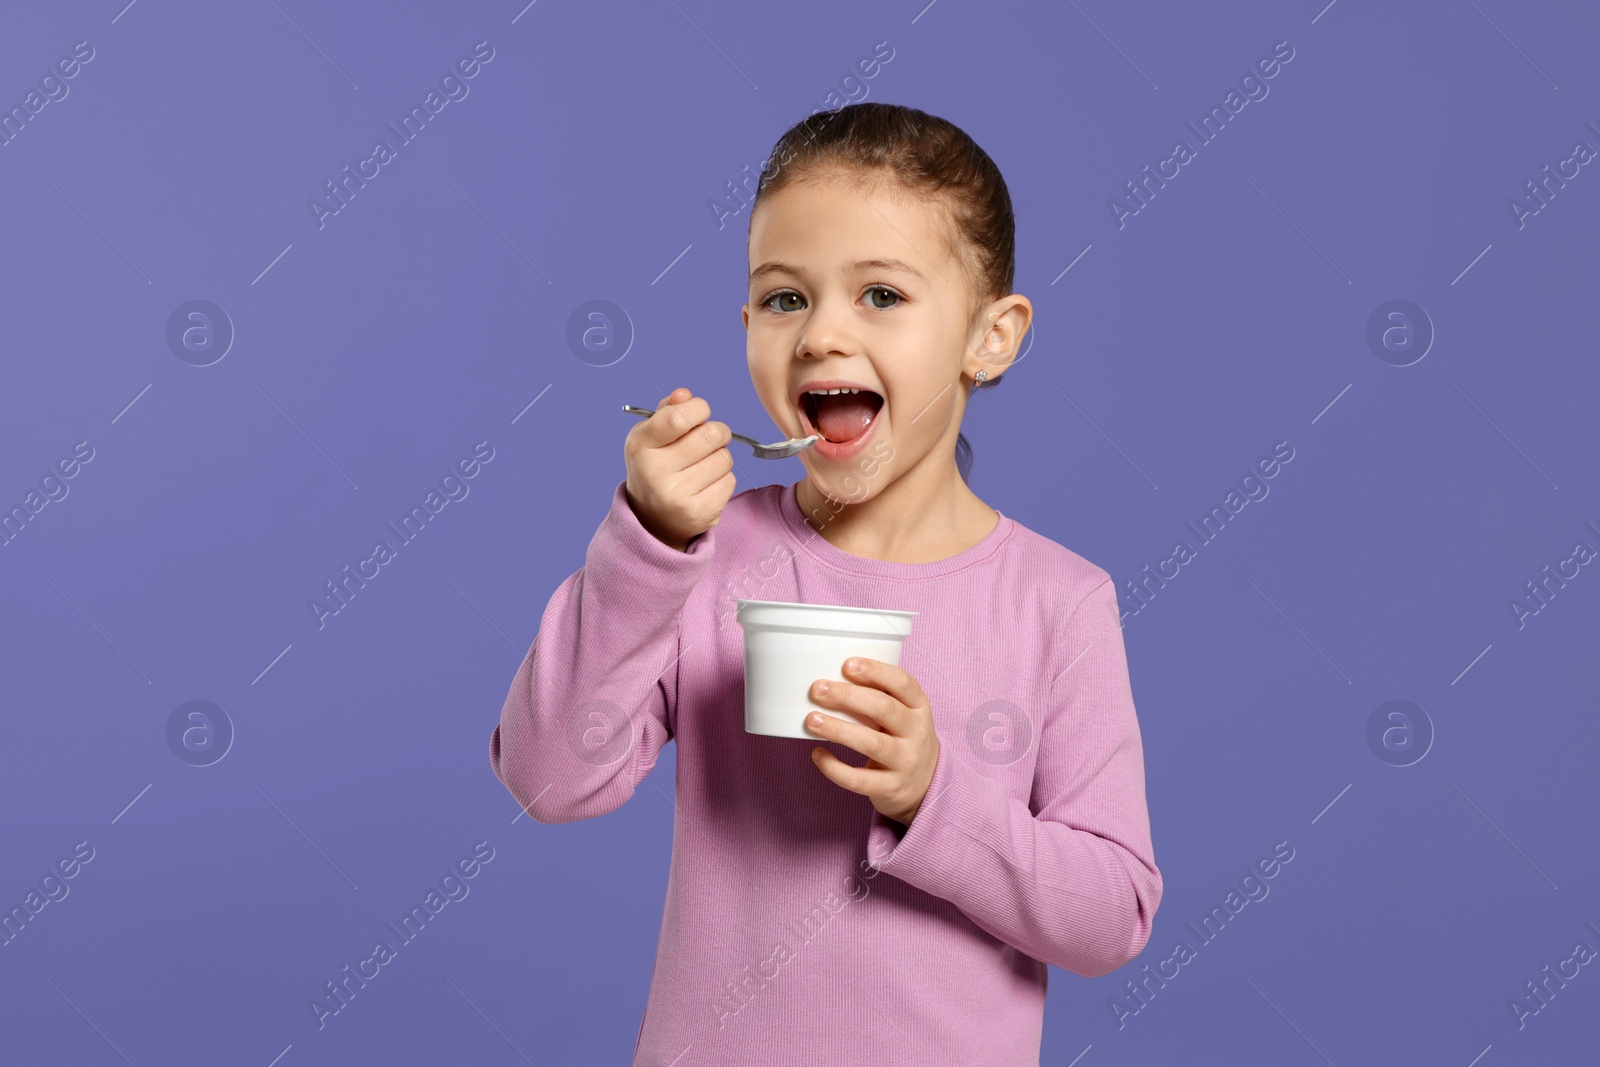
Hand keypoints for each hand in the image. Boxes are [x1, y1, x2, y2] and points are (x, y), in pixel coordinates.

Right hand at [623, 387, 735, 551]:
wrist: (652, 519)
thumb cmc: (656, 466)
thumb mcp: (651, 436)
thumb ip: (668, 411)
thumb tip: (685, 395)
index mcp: (641, 445)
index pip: (679, 417)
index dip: (698, 408)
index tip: (699, 413)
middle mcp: (655, 472)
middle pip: (711, 435)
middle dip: (717, 432)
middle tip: (708, 440)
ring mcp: (677, 496)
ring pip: (724, 458)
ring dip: (720, 458)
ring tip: (702, 466)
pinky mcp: (699, 514)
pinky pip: (730, 481)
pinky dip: (723, 479)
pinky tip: (705, 485)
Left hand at [804, 657, 938, 826]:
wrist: (925, 785)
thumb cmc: (903, 738)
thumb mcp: (903, 714)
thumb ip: (878, 697)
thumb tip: (830, 681)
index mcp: (919, 707)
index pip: (903, 683)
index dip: (875, 671)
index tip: (847, 664)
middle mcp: (917, 733)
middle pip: (884, 709)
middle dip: (848, 696)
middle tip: (818, 689)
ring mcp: (906, 762)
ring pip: (872, 742)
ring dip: (838, 729)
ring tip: (811, 720)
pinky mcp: (891, 788)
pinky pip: (859, 779)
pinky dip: (835, 768)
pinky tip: (817, 754)